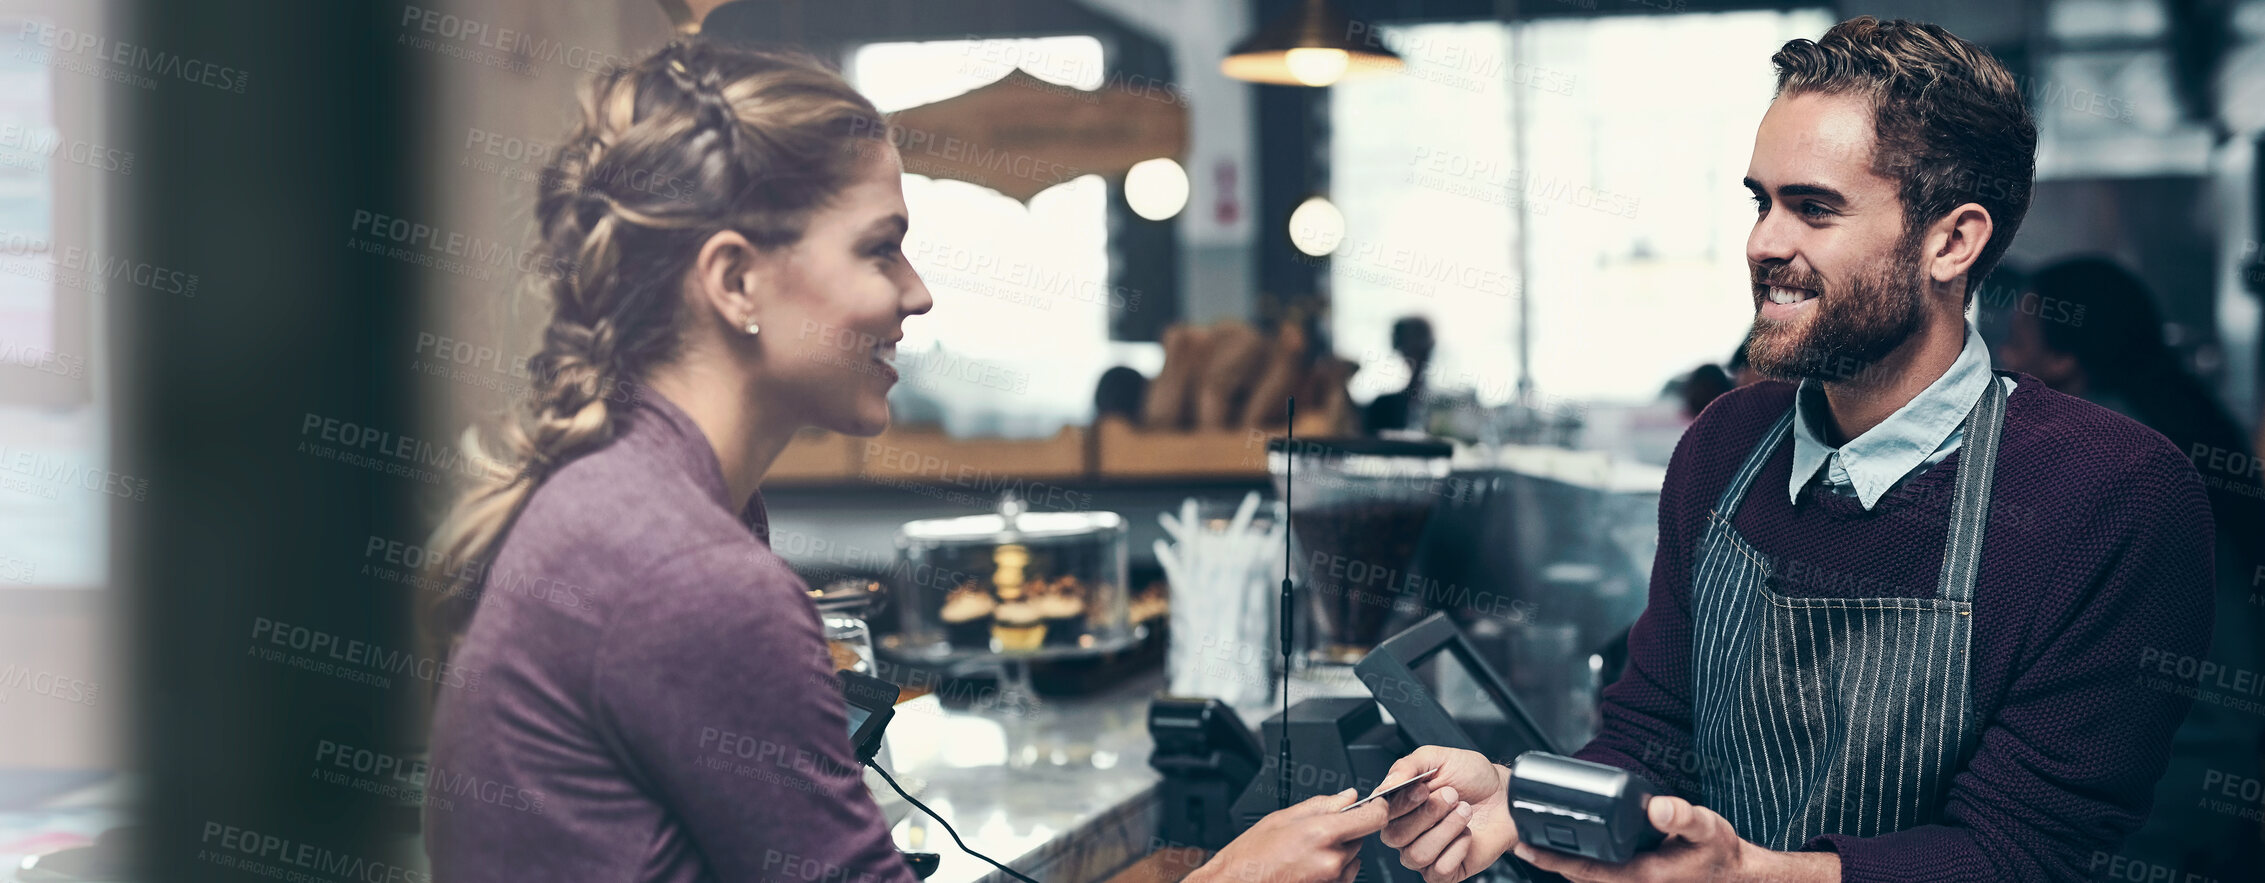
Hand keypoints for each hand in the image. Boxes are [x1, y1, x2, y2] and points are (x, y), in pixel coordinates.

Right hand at [1194, 790, 1389, 882]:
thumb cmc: (1251, 856)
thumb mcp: (1283, 817)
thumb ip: (1322, 805)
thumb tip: (1348, 796)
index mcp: (1323, 833)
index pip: (1373, 818)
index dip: (1377, 808)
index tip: (1374, 804)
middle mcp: (1332, 860)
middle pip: (1361, 837)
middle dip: (1346, 831)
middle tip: (1317, 832)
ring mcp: (1333, 880)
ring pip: (1353, 858)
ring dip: (1339, 852)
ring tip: (1307, 853)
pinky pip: (1343, 877)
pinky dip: (1333, 870)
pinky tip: (1308, 867)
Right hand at [1376, 746, 1515, 882]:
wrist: (1505, 795)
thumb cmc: (1472, 777)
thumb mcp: (1438, 758)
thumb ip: (1407, 766)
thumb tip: (1386, 784)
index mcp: (1399, 805)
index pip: (1381, 814)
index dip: (1400, 804)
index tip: (1422, 790)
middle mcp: (1407, 832)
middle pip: (1396, 837)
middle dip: (1428, 814)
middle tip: (1451, 796)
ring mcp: (1425, 853)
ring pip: (1417, 855)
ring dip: (1446, 829)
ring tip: (1464, 811)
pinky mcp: (1446, 871)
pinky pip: (1440, 870)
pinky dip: (1458, 849)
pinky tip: (1467, 835)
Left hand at [1509, 795, 1838, 882]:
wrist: (1739, 877)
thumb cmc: (1722, 856)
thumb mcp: (1708, 830)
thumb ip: (1684, 817)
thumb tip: (1658, 807)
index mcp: (1640, 877)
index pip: (1584, 872)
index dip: (1552, 858)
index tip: (1524, 844)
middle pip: (1577, 875)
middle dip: (1549, 856)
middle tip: (1520, 833)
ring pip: (1587, 876)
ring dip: (1563, 859)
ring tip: (1537, 834)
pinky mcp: (1636, 878)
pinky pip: (1600, 873)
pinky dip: (1582, 860)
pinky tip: (1574, 842)